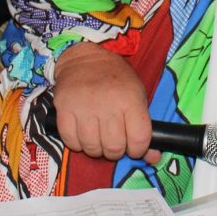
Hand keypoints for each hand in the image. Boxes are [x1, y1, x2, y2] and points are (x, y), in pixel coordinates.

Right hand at [52, 42, 158, 162]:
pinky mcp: (63, 108)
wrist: (85, 57)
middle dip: (116, 151)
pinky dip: (77, 143)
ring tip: (98, 137)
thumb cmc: (116, 79)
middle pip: (114, 147)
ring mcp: (83, 106)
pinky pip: (70, 141)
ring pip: (92, 148)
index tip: (134, 146)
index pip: (139, 139)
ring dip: (96, 148)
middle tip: (114, 141)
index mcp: (130, 99)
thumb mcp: (137, 96)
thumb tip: (153, 158)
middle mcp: (107, 103)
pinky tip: (82, 133)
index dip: (138, 149)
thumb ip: (145, 127)